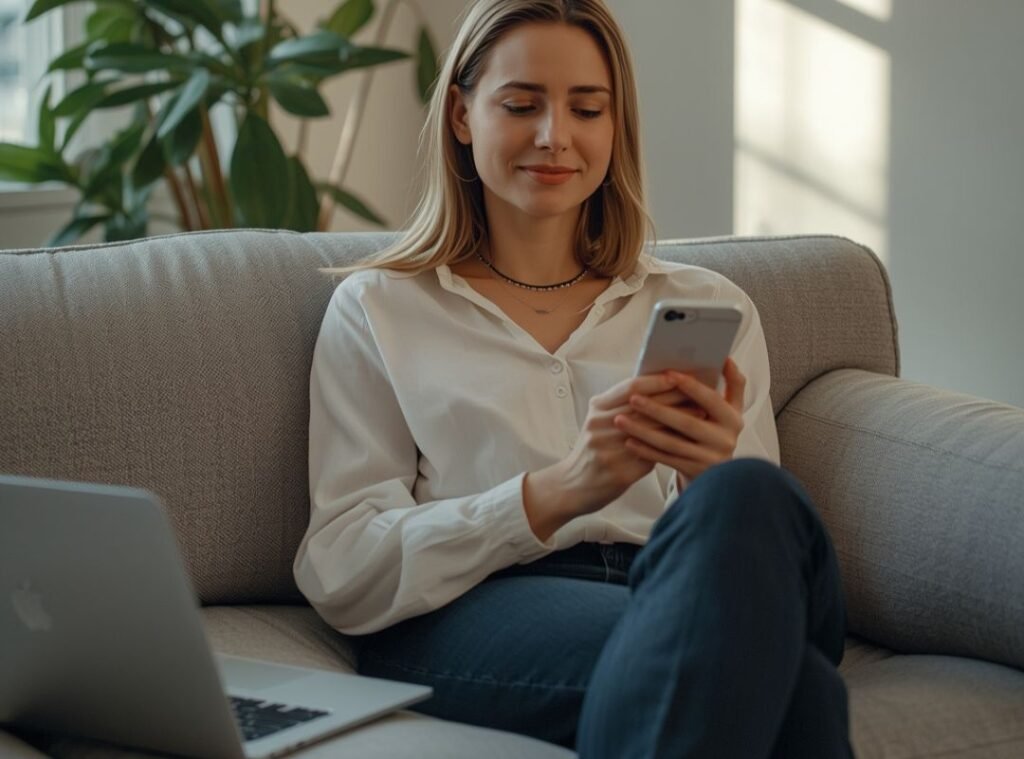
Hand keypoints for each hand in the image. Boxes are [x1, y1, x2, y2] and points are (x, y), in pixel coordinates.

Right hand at [556, 372, 694, 515]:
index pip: (631, 388)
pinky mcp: (620, 472)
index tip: (679, 375)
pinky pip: (652, 455)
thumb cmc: (593, 449)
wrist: (573, 485)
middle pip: (646, 406)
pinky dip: (672, 444)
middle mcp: (601, 426)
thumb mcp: (599, 420)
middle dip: (675, 397)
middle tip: (699, 390)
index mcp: (597, 409)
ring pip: (653, 429)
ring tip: (701, 412)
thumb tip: (659, 388)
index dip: (657, 380)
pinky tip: (688, 439)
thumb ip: (621, 405)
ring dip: (680, 419)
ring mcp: (610, 450)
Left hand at [612, 358, 745, 481]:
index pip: (711, 400)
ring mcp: (709, 459)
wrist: (719, 471)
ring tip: (621, 420)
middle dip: (657, 410)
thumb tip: (727, 359)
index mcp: (733, 419)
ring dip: (643, 431)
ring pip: (671, 443)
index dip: (691, 387)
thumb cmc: (717, 428)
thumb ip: (733, 384)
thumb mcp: (730, 409)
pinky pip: (665, 459)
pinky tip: (628, 441)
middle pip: (687, 423)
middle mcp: (724, 440)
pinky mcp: (694, 472)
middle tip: (633, 398)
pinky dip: (646, 450)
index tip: (668, 373)